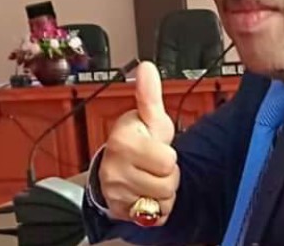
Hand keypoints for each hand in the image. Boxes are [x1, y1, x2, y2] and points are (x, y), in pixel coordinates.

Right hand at [98, 61, 178, 223]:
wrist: (116, 165)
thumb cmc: (139, 137)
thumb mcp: (149, 117)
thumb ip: (150, 95)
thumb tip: (147, 67)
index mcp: (123, 141)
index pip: (167, 161)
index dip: (168, 155)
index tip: (157, 147)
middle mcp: (115, 167)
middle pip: (167, 184)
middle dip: (168, 175)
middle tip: (157, 165)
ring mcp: (115, 191)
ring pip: (162, 202)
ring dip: (164, 193)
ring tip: (153, 177)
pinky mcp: (119, 210)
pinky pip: (153, 217)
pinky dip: (156, 209)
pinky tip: (148, 194)